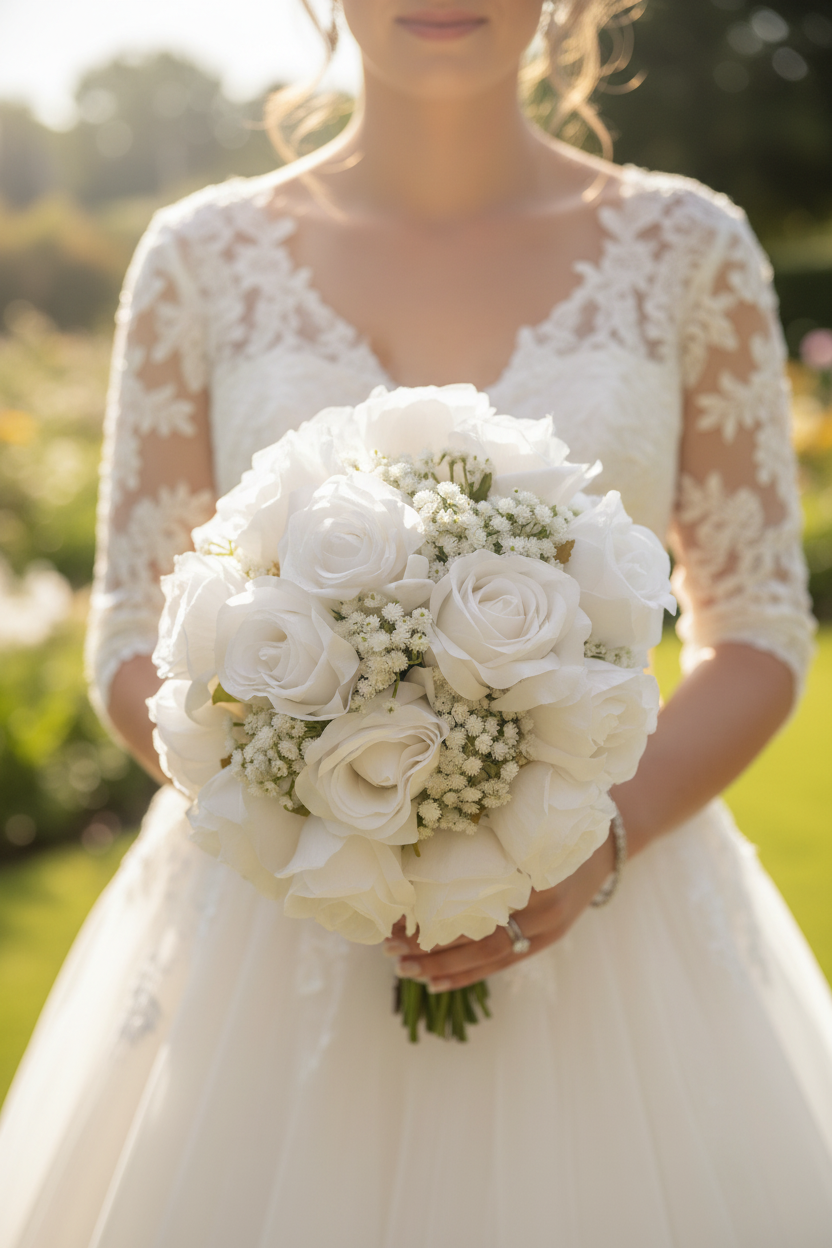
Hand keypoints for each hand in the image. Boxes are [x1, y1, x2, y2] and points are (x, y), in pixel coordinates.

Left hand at [385, 830, 615, 991]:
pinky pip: (503, 964)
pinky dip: (468, 975)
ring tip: (404, 970)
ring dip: (443, 967)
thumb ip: (487, 838)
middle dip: (432, 948)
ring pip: (488, 957)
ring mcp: (547, 930)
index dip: (435, 913)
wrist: (605, 847)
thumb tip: (423, 844)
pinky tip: (436, 983)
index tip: (398, 914)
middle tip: (390, 949)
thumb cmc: (554, 826)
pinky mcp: (546, 942)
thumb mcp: (523, 826)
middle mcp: (542, 909)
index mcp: (533, 874)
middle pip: (479, 937)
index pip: (475, 902)